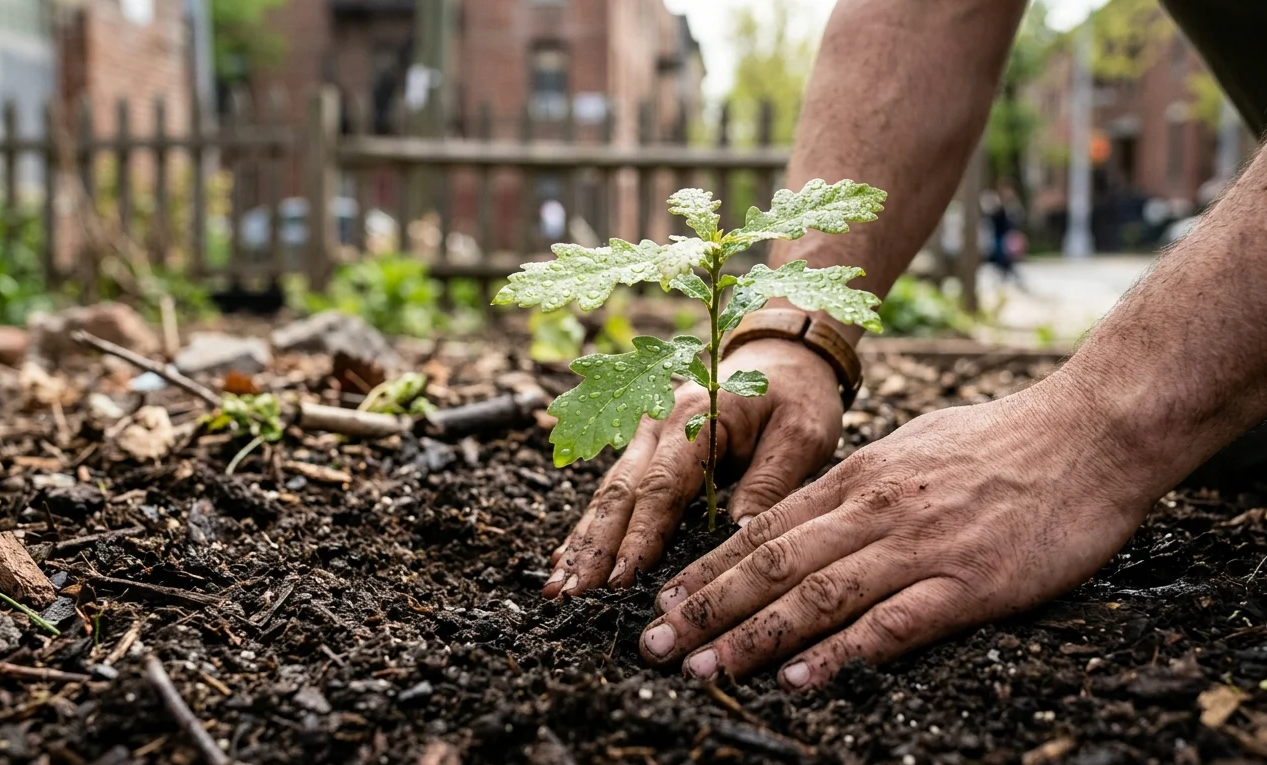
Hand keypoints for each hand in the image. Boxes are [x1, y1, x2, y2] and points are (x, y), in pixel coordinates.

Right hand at [543, 337, 844, 597]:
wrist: (783, 354)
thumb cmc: (797, 396)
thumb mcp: (803, 434)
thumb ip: (772, 481)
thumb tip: (741, 532)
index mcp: (697, 418)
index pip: (662, 486)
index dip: (639, 535)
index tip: (620, 579)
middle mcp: (658, 423)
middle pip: (620, 492)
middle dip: (594, 547)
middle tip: (571, 594)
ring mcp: (645, 434)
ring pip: (608, 493)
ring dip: (583, 542)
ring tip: (558, 588)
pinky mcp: (645, 448)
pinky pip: (613, 490)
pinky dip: (591, 527)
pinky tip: (567, 559)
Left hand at [638, 375, 1163, 689]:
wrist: (1091, 433)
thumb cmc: (1003, 441)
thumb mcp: (914, 446)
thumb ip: (860, 484)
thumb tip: (809, 515)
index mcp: (860, 476)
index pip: (764, 529)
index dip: (709, 569)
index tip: (668, 601)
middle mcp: (875, 508)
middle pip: (772, 564)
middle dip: (707, 608)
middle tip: (656, 645)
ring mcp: (918, 545)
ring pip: (815, 596)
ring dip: (753, 637)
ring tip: (705, 668)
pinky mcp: (967, 583)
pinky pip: (889, 625)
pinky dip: (837, 655)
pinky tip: (798, 680)